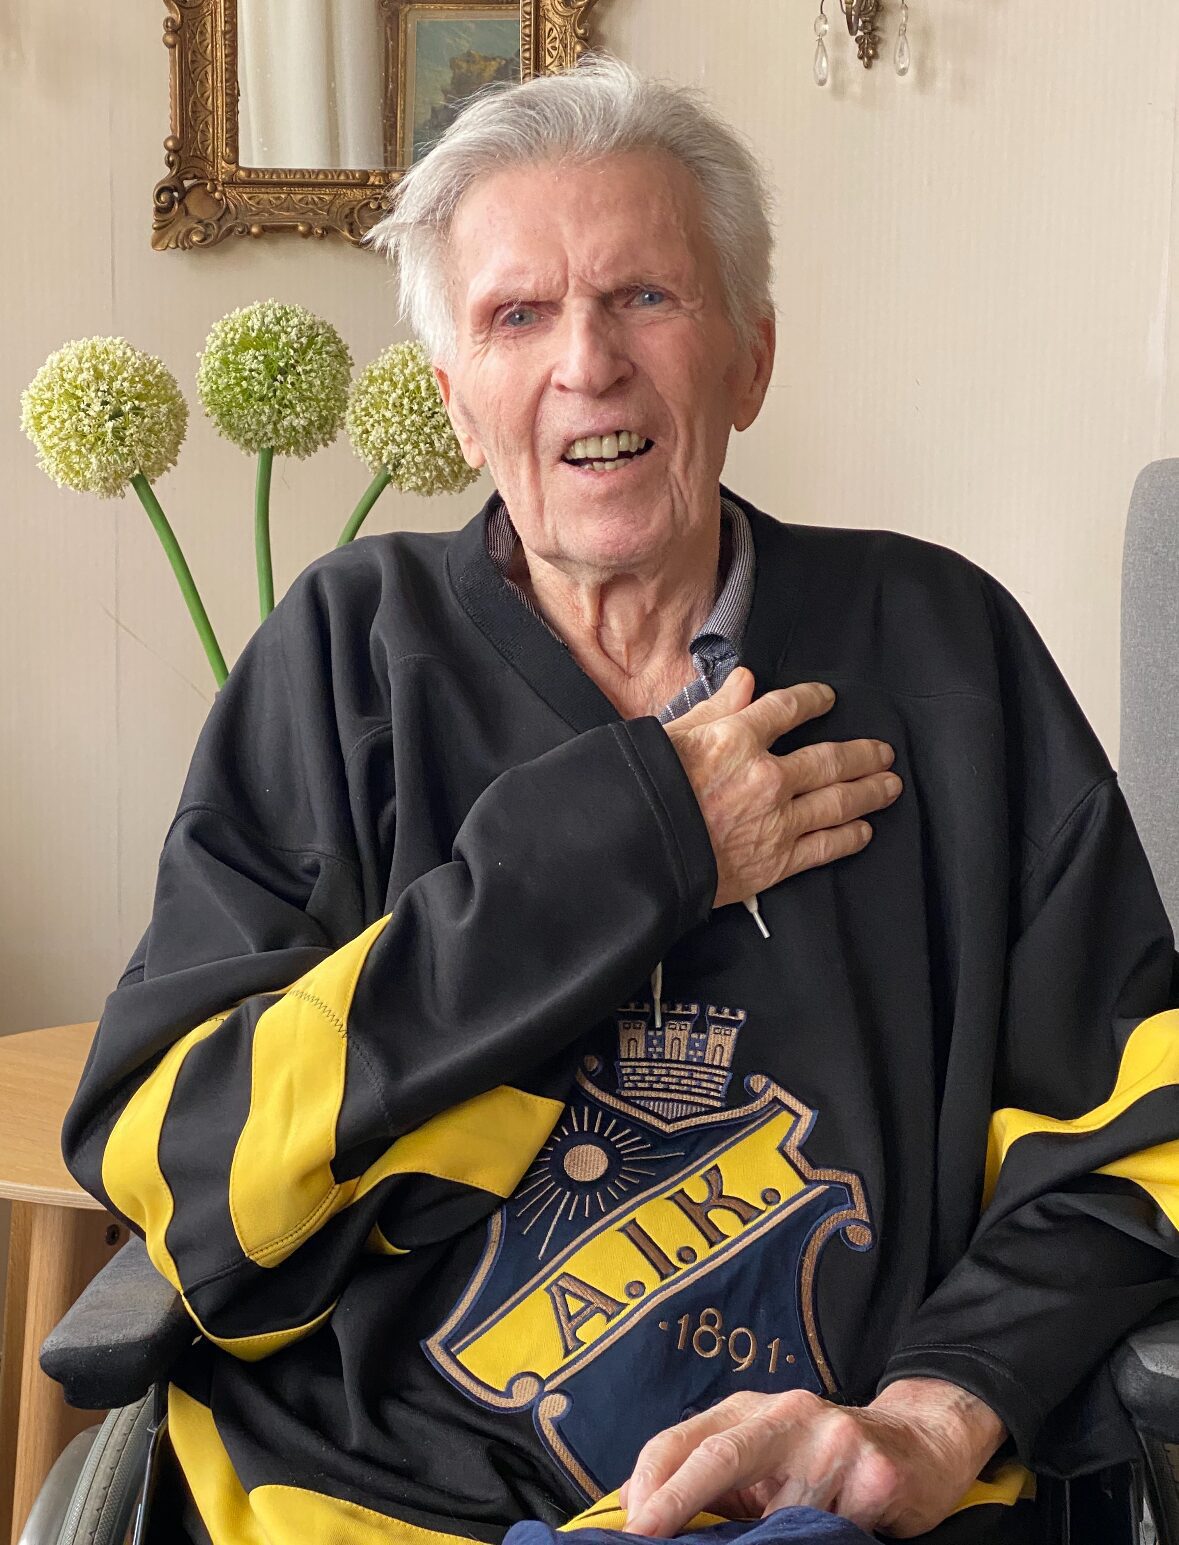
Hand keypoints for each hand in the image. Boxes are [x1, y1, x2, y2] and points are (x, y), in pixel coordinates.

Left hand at [619, 1380, 1006, 1538]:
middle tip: (645, 1536)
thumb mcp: (764, 1461)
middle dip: (676, 1501)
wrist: (920, 1444)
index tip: (629, 1527)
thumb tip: (637, 1507)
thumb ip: (711, 1479)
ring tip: (796, 1527)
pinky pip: (833, 1529)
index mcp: (751, 1410)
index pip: (687, 1441)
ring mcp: (834, 1438)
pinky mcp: (877, 1472)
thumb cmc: (825, 1460)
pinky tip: (844, 1524)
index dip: (652, 1483)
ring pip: (781, 1515)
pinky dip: (828, 1536)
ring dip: (778, 1535)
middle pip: (720, 1456)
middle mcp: (788, 1413)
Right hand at [663, 668, 901, 908]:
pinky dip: (850, 837)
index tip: (828, 699)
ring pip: (839, 801)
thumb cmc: (644, 790)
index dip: (814, 700)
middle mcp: (767, 776)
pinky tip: (864, 830)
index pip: (788, 708)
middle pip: (830, 758)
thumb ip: (714, 708)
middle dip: (862, 753)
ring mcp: (777, 821)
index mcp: (737, 738)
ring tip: (890, 785)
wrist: (635, 853)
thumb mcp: (671, 736)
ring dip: (870, 791)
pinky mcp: (777, 862)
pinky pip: (825, 846)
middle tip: (884, 751)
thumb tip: (746, 679)